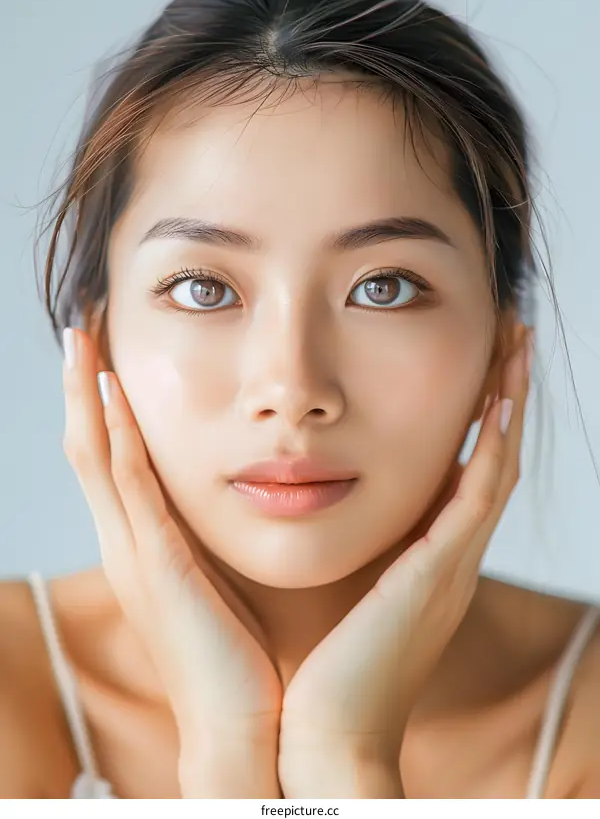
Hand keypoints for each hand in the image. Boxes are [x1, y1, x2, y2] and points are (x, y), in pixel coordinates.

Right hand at [61, 328, 281, 796]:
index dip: (101, 404)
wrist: (244, 726)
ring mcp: (134, 555)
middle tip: (82, 324)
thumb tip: (235, 498)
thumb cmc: (240, 655)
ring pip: (96, 456)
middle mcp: (126, 544)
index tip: (106, 351)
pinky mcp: (156, 567)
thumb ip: (211, 541)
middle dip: (82, 383)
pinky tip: (109, 393)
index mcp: (144, 546)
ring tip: (82, 337)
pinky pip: (128, 489)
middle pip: (90, 445)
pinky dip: (114, 439)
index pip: (112, 458)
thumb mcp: (220, 582)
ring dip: (86, 394)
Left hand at [279, 332, 531, 796]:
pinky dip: (491, 450)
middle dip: (504, 395)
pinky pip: (476, 498)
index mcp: (431, 560)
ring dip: (507, 405)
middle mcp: (452, 557)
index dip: (480, 417)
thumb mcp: (350, 593)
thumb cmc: (327, 668)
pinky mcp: (438, 573)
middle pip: (493, 458)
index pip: (466, 472)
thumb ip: (357, 551)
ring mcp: (452, 564)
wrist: (324, 733)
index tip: (480, 366)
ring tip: (515, 348)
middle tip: (510, 338)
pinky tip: (497, 403)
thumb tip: (332, 506)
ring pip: (495, 466)